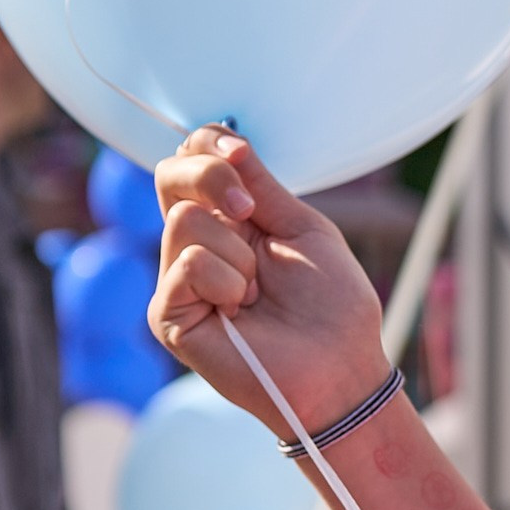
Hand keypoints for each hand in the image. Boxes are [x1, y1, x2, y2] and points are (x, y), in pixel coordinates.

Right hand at [151, 129, 389, 439]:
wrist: (340, 368)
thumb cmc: (332, 307)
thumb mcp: (303, 229)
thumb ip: (261, 187)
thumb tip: (227, 141)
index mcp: (229, 221)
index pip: (191, 159)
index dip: (208, 144)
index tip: (239, 153)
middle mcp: (196, 245)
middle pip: (170, 175)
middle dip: (213, 178)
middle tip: (252, 214)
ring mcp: (178, 280)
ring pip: (184, 220)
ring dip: (239, 254)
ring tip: (258, 291)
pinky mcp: (168, 314)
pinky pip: (187, 263)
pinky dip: (227, 281)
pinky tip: (242, 310)